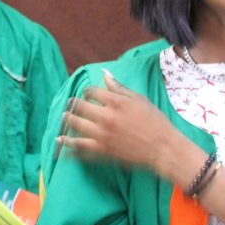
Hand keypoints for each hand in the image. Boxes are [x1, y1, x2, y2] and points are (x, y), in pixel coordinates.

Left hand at [57, 69, 202, 185]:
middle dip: (73, 104)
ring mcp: (103, 135)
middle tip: (70, 105)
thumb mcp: (139, 100)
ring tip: (63, 118)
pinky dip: (68, 145)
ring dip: (67, 120)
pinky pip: (80, 148)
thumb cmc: (155, 122)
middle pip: (79, 107)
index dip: (87, 92)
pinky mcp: (103, 151)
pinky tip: (60, 141)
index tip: (86, 94)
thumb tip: (105, 73)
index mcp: (116, 102)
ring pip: (76, 126)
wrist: (163, 149)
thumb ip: (119, 87)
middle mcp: (106, 117)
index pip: (91, 92)